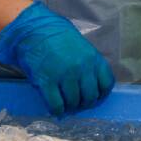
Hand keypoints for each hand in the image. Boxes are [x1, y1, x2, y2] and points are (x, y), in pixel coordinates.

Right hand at [0, 1, 115, 115]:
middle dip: (84, 104)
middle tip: (77, 105)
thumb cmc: (57, 36)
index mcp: (93, 58)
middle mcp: (82, 68)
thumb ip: (89, 63)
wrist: (34, 30)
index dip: (101, 95)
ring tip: (66, 106)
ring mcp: (65, 75)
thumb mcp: (81, 46)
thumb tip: (91, 83)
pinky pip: (56, 104)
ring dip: (70, 108)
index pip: (106, 84)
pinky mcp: (47, 81)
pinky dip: (57, 110)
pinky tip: (55, 109)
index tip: (95, 98)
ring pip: (73, 102)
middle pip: (90, 97)